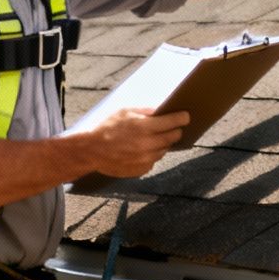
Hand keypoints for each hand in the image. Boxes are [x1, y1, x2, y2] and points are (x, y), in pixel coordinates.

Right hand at [74, 107, 190, 178]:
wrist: (92, 151)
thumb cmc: (107, 128)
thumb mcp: (125, 112)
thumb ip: (146, 111)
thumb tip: (162, 110)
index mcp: (145, 127)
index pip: (173, 122)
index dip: (182, 118)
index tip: (186, 116)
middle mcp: (148, 144)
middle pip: (173, 137)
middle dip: (176, 131)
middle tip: (175, 127)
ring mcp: (146, 159)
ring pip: (164, 150)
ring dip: (163, 144)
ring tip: (154, 138)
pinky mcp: (141, 169)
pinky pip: (153, 161)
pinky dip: (151, 155)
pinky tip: (141, 150)